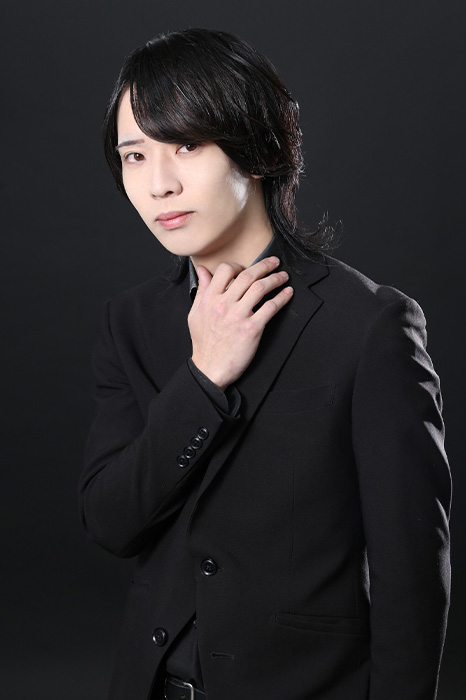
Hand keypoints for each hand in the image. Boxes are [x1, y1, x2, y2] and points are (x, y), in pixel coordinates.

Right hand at [188, 256, 292, 390]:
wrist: (210, 368)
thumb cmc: (204, 343)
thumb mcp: (195, 313)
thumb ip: (202, 290)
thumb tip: (203, 270)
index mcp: (210, 299)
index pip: (225, 270)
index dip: (238, 266)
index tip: (248, 269)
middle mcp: (224, 304)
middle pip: (247, 276)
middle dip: (264, 266)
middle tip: (274, 263)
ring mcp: (238, 316)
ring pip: (260, 288)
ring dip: (275, 279)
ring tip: (283, 277)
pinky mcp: (251, 329)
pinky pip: (270, 308)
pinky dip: (281, 298)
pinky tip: (287, 293)